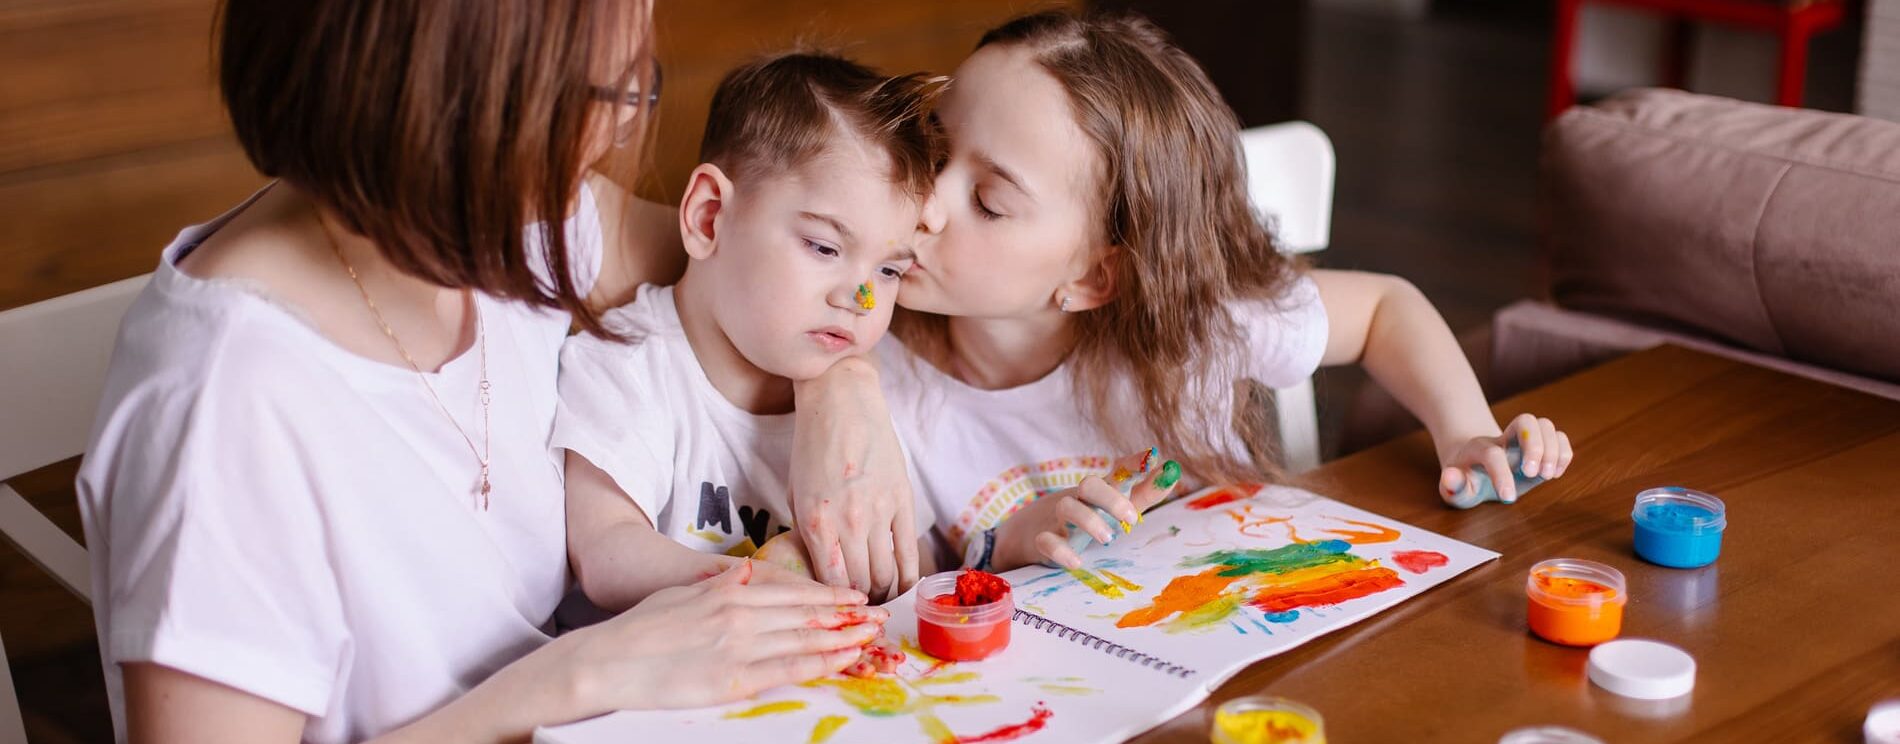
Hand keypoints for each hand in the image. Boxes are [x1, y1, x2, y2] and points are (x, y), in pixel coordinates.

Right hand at [551, 561, 884, 713]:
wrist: (606, 661)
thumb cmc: (639, 629)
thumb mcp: (683, 594)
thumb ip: (719, 586)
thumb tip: (747, 575)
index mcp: (729, 594)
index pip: (792, 592)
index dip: (827, 594)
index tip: (853, 595)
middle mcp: (740, 615)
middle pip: (806, 613)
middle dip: (846, 615)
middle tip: (879, 615)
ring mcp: (738, 647)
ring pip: (805, 639)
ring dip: (843, 637)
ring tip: (872, 635)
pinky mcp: (732, 680)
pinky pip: (787, 670)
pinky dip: (821, 663)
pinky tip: (844, 659)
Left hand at [791, 358, 918, 600]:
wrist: (841, 402)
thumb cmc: (812, 446)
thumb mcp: (795, 493)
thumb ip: (808, 534)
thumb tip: (821, 571)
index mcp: (814, 522)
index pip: (829, 584)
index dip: (836, 603)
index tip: (839, 610)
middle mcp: (848, 522)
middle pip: (860, 584)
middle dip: (862, 603)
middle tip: (863, 610)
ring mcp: (879, 512)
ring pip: (886, 573)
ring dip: (885, 593)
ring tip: (882, 600)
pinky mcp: (903, 500)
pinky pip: (909, 551)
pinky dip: (909, 576)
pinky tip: (906, 586)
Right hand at [994, 450, 1181, 570]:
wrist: (1030, 533)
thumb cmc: (1085, 517)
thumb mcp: (1115, 505)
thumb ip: (1145, 492)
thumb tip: (1173, 471)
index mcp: (1100, 491)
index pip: (1117, 471)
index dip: (1134, 463)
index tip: (1153, 458)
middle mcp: (1079, 499)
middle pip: (1090, 485)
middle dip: (1111, 498)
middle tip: (1132, 519)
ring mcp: (1058, 518)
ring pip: (1067, 508)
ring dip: (1089, 521)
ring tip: (1107, 538)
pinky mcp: (1043, 540)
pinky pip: (1047, 542)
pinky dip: (1060, 551)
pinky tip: (1077, 562)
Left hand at [1437, 413, 1572, 503]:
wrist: (1475, 465)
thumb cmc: (1465, 479)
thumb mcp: (1454, 488)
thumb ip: (1452, 485)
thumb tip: (1451, 477)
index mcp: (1479, 447)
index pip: (1492, 454)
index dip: (1501, 474)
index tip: (1508, 498)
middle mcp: (1504, 438)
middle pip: (1526, 420)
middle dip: (1535, 446)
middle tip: (1533, 474)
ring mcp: (1524, 441)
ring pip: (1545, 424)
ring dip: (1553, 449)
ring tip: (1547, 474)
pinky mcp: (1541, 448)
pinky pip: (1559, 437)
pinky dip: (1564, 453)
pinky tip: (1554, 472)